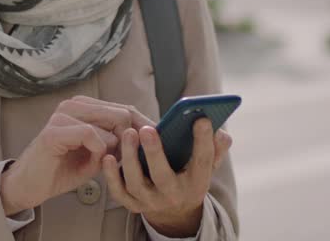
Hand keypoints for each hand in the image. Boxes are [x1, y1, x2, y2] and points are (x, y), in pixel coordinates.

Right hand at [0, 96, 151, 214]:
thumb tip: (144, 138)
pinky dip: (98, 149)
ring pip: (109, 120)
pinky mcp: (54, 131)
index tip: (155, 143)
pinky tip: (96, 160)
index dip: (141, 126)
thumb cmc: (62, 168)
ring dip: (115, 145)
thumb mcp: (96, 154)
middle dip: (132, 137)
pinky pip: (90, 133)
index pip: (123, 108)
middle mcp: (73, 105)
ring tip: (109, 161)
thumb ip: (115, 142)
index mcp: (83, 107)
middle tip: (131, 157)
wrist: (30, 185)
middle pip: (121, 111)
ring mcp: (62, 115)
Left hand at [102, 117, 232, 236]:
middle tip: (148, 129)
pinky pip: (119, 192)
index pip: (203, 162)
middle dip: (155, 153)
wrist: (175, 209)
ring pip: (136, 183)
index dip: (204, 141)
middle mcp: (173, 195)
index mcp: (196, 183)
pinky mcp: (133, 204)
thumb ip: (215, 148)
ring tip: (129, 133)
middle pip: (163, 176)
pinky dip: (111, 176)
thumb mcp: (207, 164)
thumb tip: (221, 132)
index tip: (201, 119)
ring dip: (130, 158)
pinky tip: (108, 157)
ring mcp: (151, 201)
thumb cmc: (190, 175)